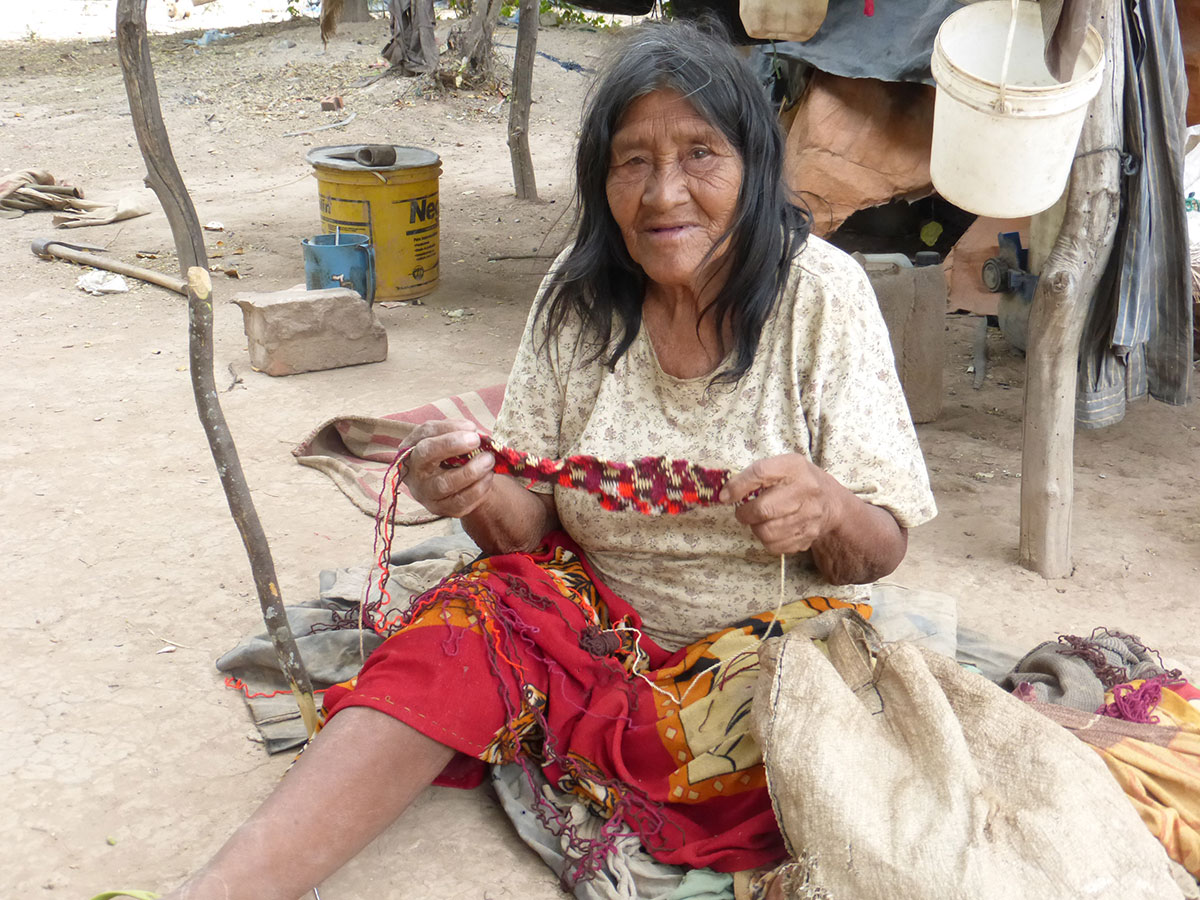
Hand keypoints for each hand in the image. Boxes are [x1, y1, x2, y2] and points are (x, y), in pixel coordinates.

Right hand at [400, 419, 495, 518]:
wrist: (455, 482)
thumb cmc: (448, 454)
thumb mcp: (446, 437)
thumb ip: (455, 430)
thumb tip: (470, 429)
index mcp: (412, 450)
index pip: (424, 434)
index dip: (447, 430)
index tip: (472, 428)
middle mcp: (414, 472)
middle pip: (427, 456)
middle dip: (452, 445)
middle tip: (476, 440)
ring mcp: (426, 494)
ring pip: (445, 483)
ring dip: (470, 470)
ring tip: (489, 459)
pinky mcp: (442, 509)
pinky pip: (460, 502)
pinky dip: (478, 488)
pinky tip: (488, 476)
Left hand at [719, 453, 840, 554]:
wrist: (830, 502)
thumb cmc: (796, 481)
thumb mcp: (780, 467)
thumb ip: (754, 475)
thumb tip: (724, 495)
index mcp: (794, 467)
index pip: (760, 473)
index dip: (738, 486)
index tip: (724, 496)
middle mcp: (806, 490)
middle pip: (763, 509)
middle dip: (745, 514)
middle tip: (743, 512)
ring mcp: (809, 515)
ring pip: (767, 532)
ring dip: (756, 528)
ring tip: (759, 521)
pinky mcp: (808, 536)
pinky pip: (775, 546)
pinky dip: (767, 540)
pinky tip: (772, 529)